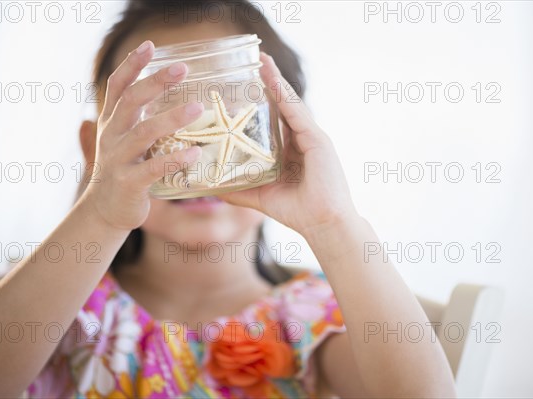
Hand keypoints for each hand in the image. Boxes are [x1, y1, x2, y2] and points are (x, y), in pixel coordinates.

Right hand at [79, 40, 202, 230]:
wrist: (105, 209)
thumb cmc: (124, 170)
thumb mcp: (125, 140)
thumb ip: (140, 119)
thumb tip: (173, 96)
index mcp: (112, 123)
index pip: (117, 87)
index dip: (132, 65)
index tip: (150, 46)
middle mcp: (111, 136)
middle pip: (131, 102)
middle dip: (155, 82)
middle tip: (182, 68)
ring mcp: (118, 159)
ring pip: (144, 134)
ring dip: (171, 119)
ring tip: (197, 108)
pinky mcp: (129, 183)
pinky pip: (153, 168)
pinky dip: (175, 159)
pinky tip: (195, 152)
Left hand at [218, 53, 357, 237]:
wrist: (322, 224)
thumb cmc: (296, 212)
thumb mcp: (259, 196)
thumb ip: (238, 188)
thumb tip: (210, 185)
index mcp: (292, 149)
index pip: (275, 117)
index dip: (263, 98)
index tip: (248, 81)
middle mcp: (302, 138)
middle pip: (283, 104)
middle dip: (270, 81)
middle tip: (256, 59)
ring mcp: (312, 137)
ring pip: (291, 102)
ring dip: (276, 80)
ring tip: (262, 59)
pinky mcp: (318, 140)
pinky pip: (297, 113)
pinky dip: (284, 95)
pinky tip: (272, 79)